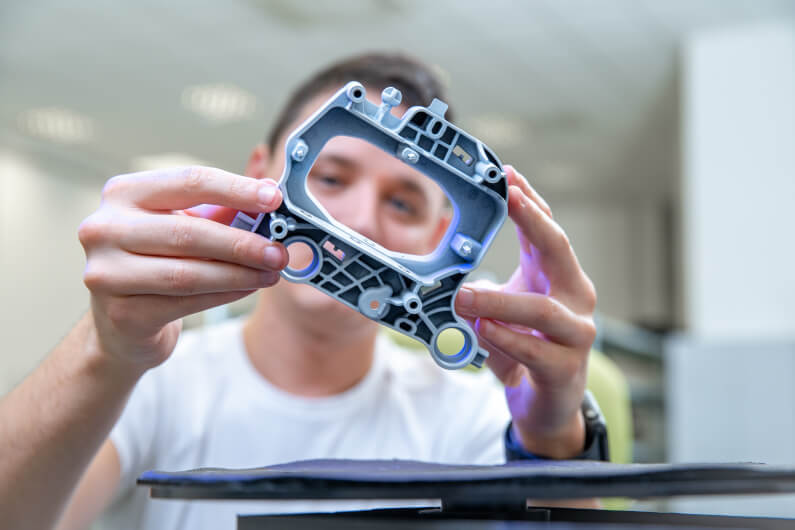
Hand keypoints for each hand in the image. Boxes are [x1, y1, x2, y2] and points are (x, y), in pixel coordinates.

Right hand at [78, 166, 286, 371]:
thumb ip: (223, 208)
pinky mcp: (121, 313)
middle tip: (278, 251)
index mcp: (123, 193)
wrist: (119, 319)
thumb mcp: (183, 223)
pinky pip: (186, 302)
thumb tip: (269, 190)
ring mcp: (107, 272)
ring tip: (271, 273)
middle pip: (189, 232)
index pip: (189, 182)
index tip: (274, 198)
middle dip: (242, 243)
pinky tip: (248, 288)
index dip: (236, 190)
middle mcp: (105, 228)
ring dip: (239, 274)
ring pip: (188, 273)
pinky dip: (225, 295)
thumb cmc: (157, 260)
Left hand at [454, 165, 596, 458]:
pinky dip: (505, 339)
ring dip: (500, 300)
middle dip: (533, 221)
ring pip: (543, 309)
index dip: (529, 202)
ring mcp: (576, 335)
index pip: (547, 230)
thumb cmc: (524, 349)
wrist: (545, 407)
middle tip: (508, 197)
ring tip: (464, 295)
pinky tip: (482, 331)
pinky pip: (536, 351)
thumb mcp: (505, 308)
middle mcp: (574, 298)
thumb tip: (454, 249)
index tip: (507, 174)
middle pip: (559, 251)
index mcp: (558, 277)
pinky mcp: (565, 370)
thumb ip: (489, 281)